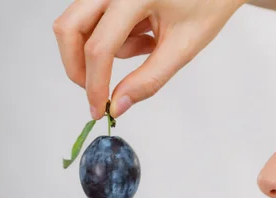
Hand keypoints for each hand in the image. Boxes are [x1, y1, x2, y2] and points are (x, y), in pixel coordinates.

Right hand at [53, 0, 245, 118]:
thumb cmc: (206, 5)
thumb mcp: (181, 49)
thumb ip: (148, 80)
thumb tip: (118, 104)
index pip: (100, 47)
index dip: (94, 84)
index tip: (98, 109)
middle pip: (69, 29)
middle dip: (79, 67)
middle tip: (97, 92)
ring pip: (78, 24)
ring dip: (102, 49)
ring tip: (148, 46)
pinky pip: (94, 18)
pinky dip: (112, 36)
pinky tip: (145, 33)